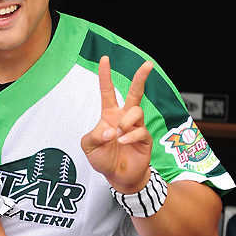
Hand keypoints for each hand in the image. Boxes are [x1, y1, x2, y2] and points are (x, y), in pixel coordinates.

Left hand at [80, 55, 153, 193]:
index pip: (108, 91)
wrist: (117, 177)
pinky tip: (123, 143)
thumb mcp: (88, 146)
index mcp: (109, 114)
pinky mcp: (145, 138)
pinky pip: (140, 130)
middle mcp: (124, 117)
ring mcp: (136, 127)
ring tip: (118, 134)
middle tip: (147, 64)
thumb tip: (110, 131)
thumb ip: (93, 136)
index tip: (105, 59)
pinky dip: (130, 136)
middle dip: (141, 78)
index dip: (105, 75)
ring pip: (137, 111)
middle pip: (135, 93)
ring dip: (126, 121)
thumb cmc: (103, 159)